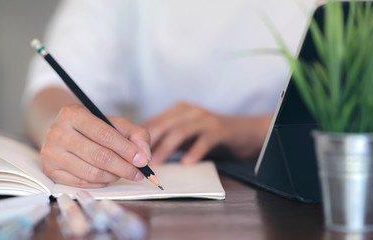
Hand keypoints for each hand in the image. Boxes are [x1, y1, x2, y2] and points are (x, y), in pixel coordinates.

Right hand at [40, 104, 151, 187]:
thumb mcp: (115, 123)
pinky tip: (107, 176)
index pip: (105, 135)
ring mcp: (51, 152)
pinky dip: (100, 183)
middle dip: (124, 167)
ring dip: (113, 176)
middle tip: (139, 173)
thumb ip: (136, 134)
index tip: (143, 160)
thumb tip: (145, 155)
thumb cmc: (93, 127)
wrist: (63, 131)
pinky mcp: (50, 170)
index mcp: (73, 114)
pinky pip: (82, 183)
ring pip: (92, 173)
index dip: (127, 150)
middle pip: (99, 156)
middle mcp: (58, 132)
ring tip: (122, 172)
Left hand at [143, 102, 271, 164]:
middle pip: (165, 125)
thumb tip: (140, 152)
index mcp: (178, 110)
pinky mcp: (220, 128)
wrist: (243, 131)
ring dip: (166, 147)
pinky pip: (204, 139)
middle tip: (139, 159)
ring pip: (181, 131)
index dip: (141, 137)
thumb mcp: (186, 134)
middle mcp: (190, 110)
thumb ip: (167, 138)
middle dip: (150, 142)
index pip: (154, 121)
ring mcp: (205, 118)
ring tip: (156, 163)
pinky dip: (194, 151)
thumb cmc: (208, 134)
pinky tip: (186, 163)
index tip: (129, 153)